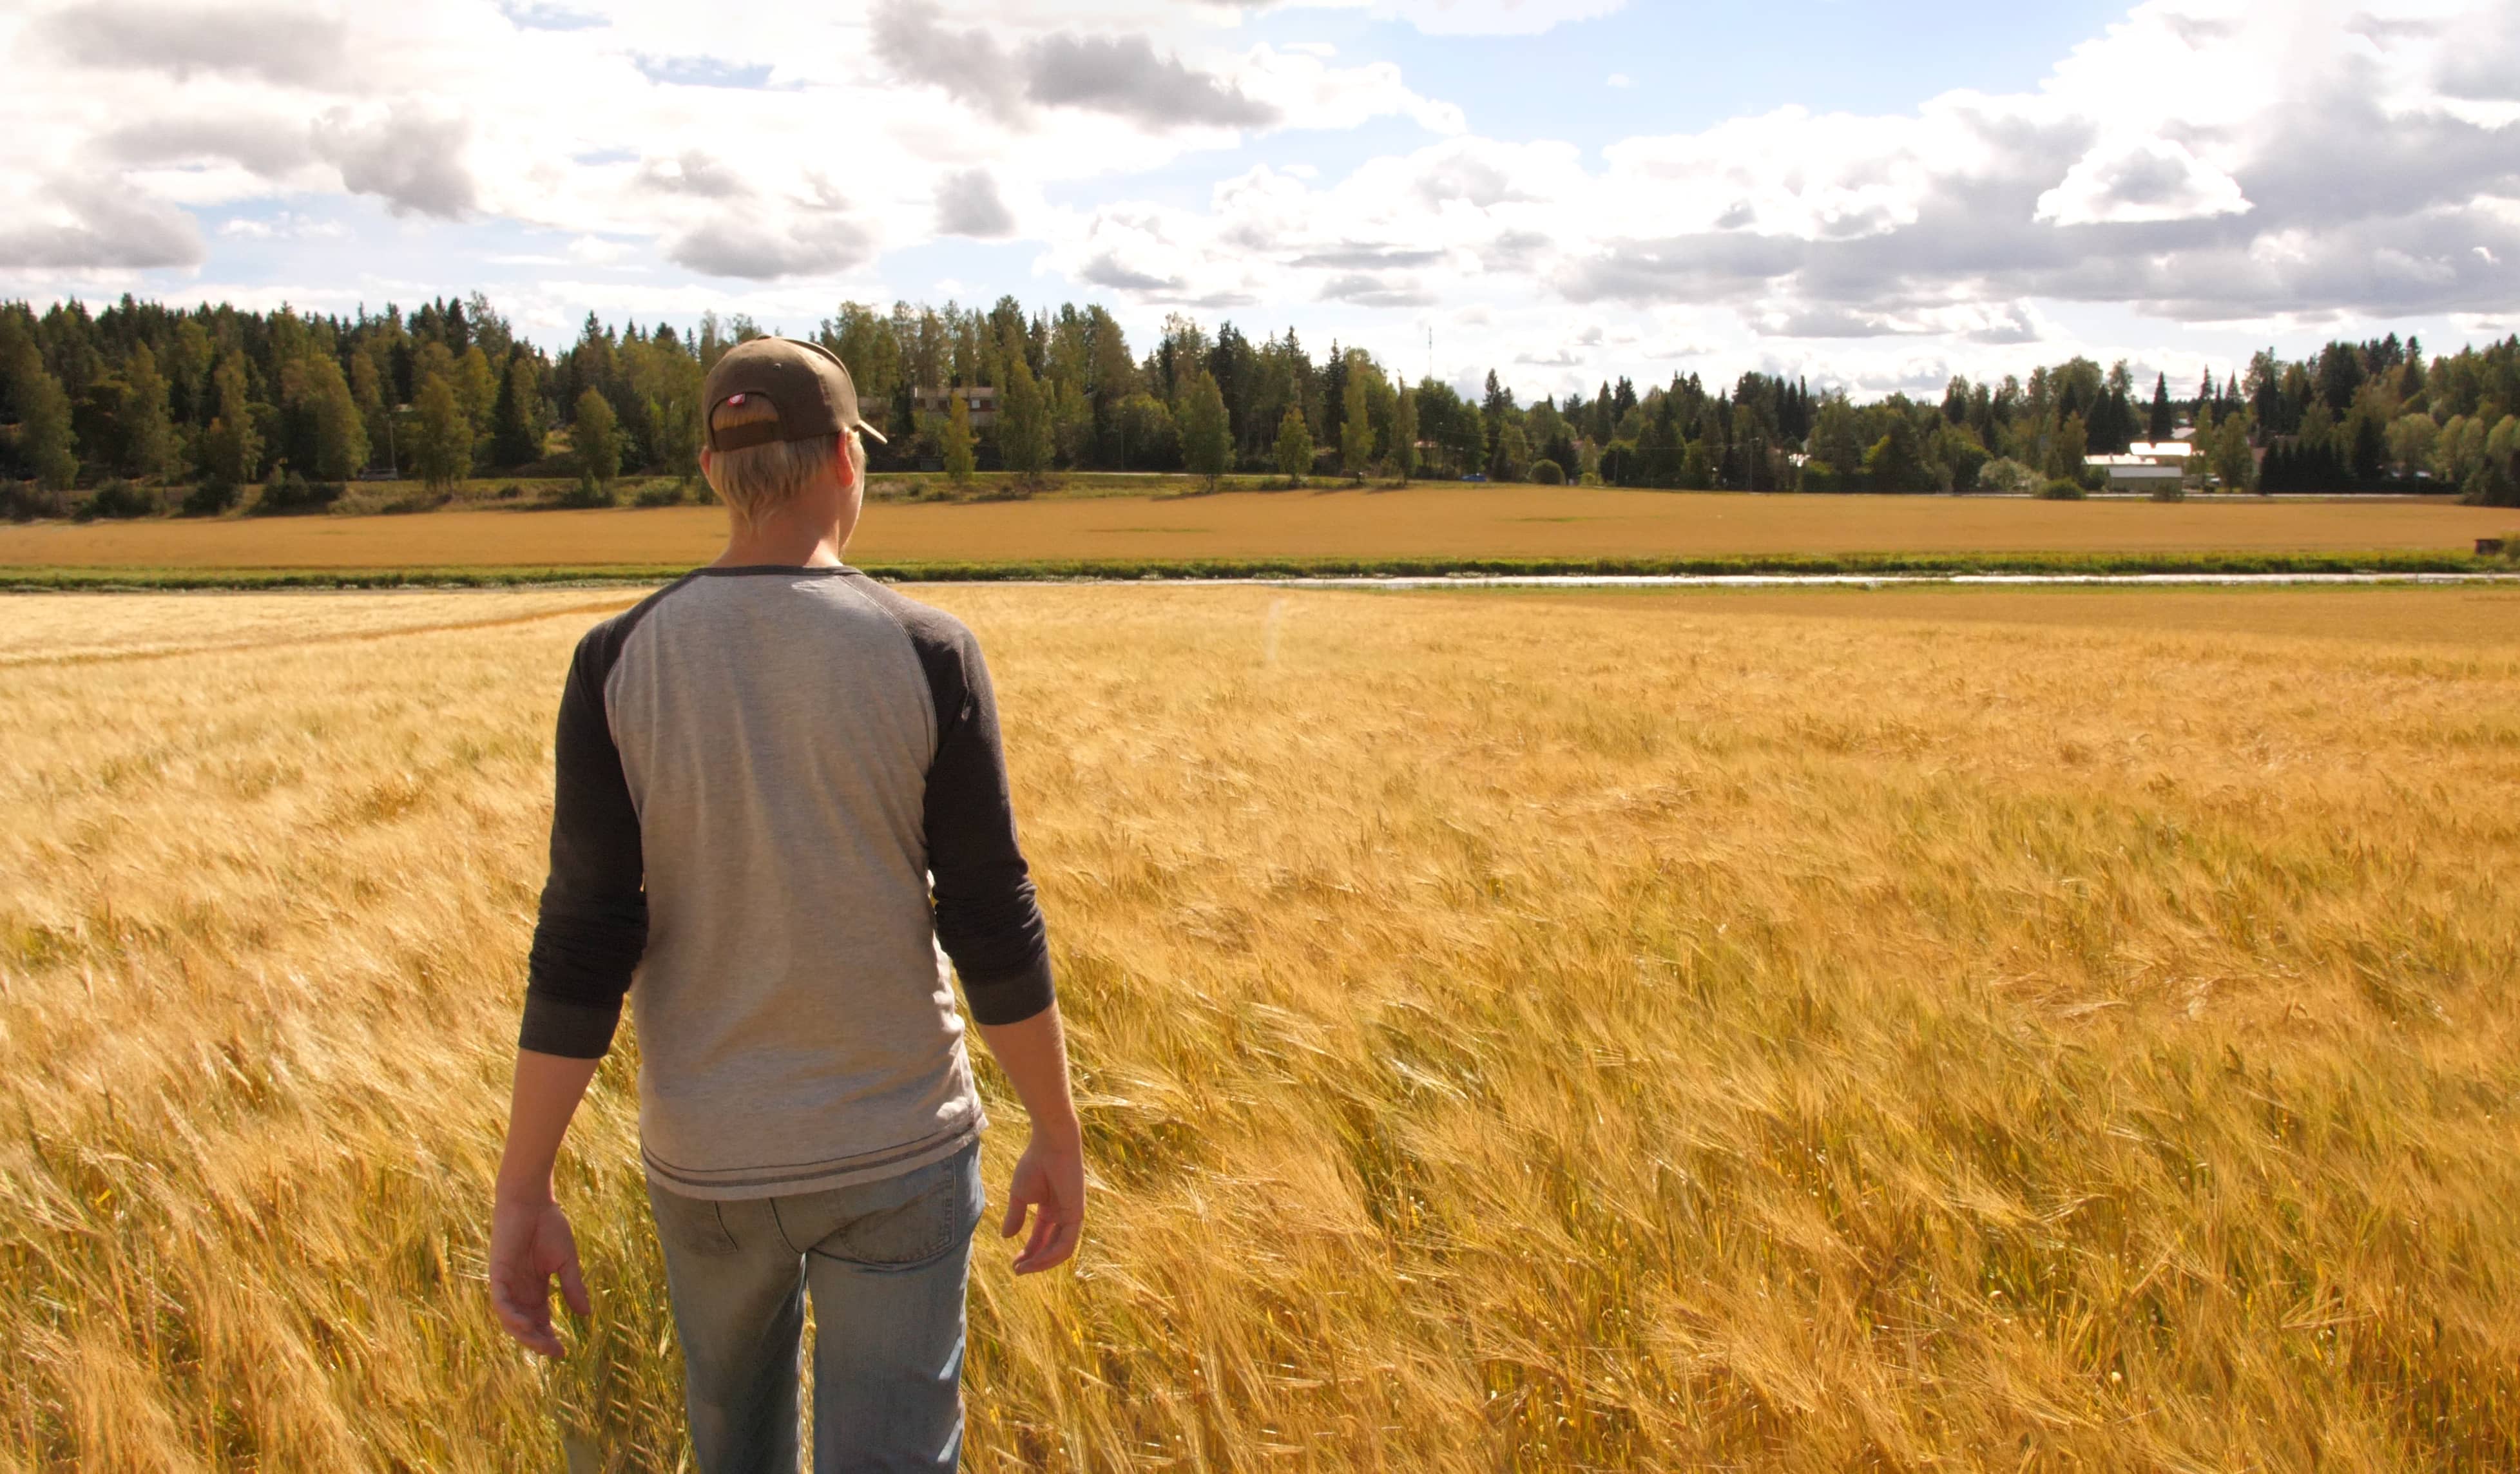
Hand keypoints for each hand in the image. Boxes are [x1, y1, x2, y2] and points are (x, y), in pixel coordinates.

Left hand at [487, 1196, 590, 1357]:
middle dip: (538, 1340)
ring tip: (543, 1343)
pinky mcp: (497, 1275)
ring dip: (525, 1333)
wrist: (531, 1201)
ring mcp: (506, 1284)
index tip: (564, 1352)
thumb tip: (586, 1315)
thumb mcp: (566, 1262)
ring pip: (510, 1319)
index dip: (549, 1336)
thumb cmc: (549, 1226)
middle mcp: (519, 1290)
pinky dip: (510, 1316)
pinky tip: (525, 1325)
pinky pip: (500, 1303)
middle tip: (555, 1351)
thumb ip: (573, 1287)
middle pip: (525, 1324)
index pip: (539, 1320)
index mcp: (535, 1287)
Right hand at [1000, 1123, 1085, 1274]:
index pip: (1041, 1238)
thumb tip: (1006, 1237)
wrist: (1050, 1146)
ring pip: (1059, 1250)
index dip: (1028, 1252)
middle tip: (1017, 1271)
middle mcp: (1063, 1215)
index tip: (1014, 1264)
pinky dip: (1050, 1255)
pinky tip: (1034, 1260)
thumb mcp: (1019, 1196)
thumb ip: (1015, 1216)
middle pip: (1051, 1247)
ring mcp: (1071, 1216)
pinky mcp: (1077, 1215)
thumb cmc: (1035, 1164)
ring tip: (1023, 1269)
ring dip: (1041, 1263)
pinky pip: (1065, 1244)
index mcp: (1051, 1209)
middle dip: (1035, 1262)